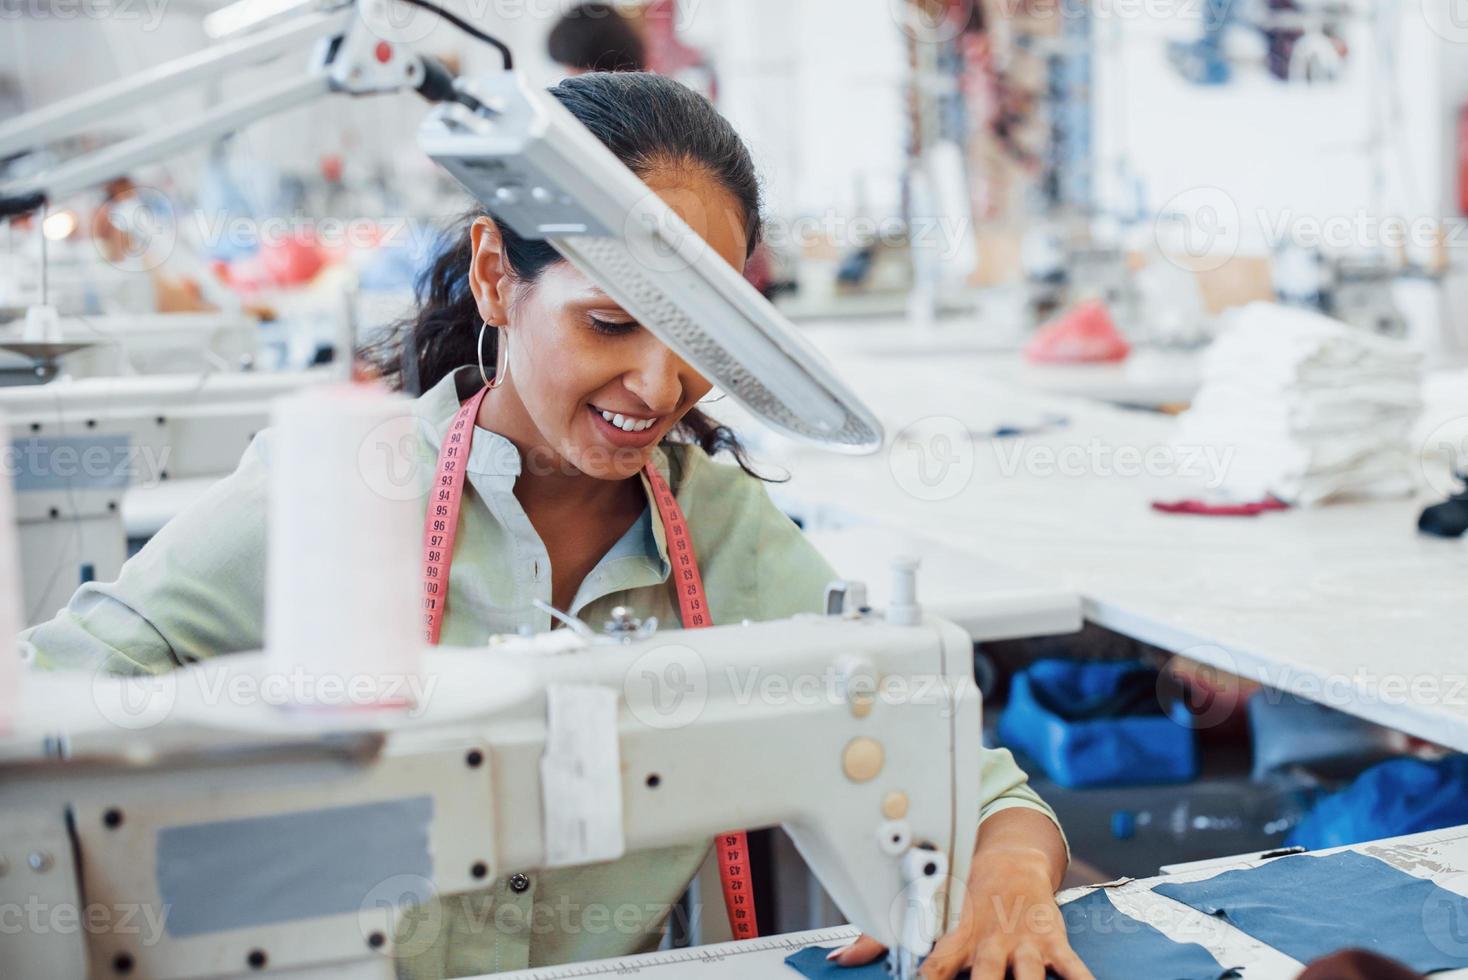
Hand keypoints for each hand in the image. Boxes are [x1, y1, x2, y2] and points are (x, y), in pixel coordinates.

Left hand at [827, 849, 1093, 979]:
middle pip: (986, 976)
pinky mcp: (1054, 942)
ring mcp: (1024, 943)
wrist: (1013, 861)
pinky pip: (1074, 968)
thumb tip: (841, 959)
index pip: (935, 964)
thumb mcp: (926, 913)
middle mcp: (990, 941)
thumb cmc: (963, 893)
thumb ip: (881, 938)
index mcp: (956, 935)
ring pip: (1029, 977)